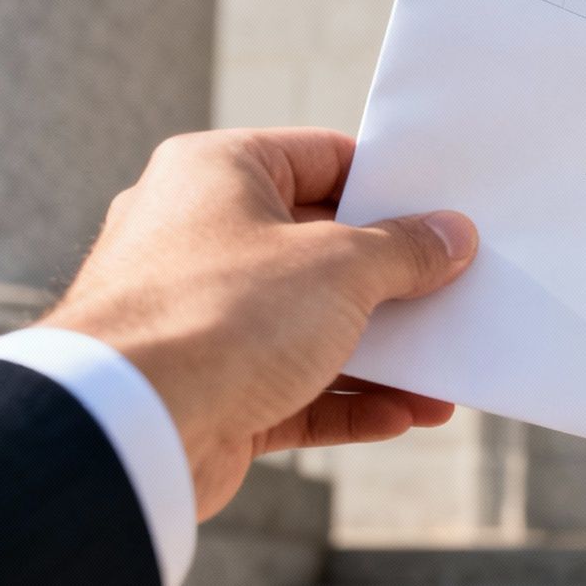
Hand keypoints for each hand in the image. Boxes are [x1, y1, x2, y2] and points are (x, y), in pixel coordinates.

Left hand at [40, 128, 478, 519]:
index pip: (320, 158)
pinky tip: (405, 415)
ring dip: (382, 352)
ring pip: (311, 325)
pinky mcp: (209, 389)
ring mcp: (201, 317)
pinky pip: (294, 387)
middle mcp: (199, 236)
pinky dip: (349, 400)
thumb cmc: (222, 313)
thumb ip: (405, 249)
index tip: (445, 211)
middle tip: (457, 288)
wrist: (128, 427)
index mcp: (216, 174)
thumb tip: (453, 235)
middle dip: (392, 278)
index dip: (387, 185)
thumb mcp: (340, 266)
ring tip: (444, 371)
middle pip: (320, 247)